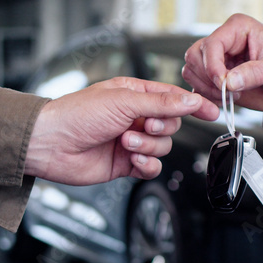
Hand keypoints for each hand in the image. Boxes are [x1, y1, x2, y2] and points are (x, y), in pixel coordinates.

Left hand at [27, 77, 218, 184]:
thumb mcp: (124, 101)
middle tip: (143, 126)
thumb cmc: (77, 114)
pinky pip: (151, 167)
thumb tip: (190, 100)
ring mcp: (131, 140)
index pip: (173, 97)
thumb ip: (161, 103)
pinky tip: (132, 161)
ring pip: (161, 147)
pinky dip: (146, 165)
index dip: (194, 104)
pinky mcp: (125, 163)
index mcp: (134, 94)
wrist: (51, 144)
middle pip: (171, 124)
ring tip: (125, 143)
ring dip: (147, 147)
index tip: (212, 111)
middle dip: (160, 127)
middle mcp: (134, 116)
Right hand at [182, 14, 262, 115]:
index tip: (222, 84)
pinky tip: (223, 102)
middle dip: (208, 78)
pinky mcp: (216, 77)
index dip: (213, 66)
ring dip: (206, 88)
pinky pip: (197, 85)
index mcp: (238, 28)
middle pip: (195, 56)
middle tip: (227, 92)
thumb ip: (253, 74)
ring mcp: (219, 59)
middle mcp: (225, 41)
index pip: (212, 44)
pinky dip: (205, 96)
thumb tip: (228, 81)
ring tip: (229, 97)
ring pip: (192, 70)